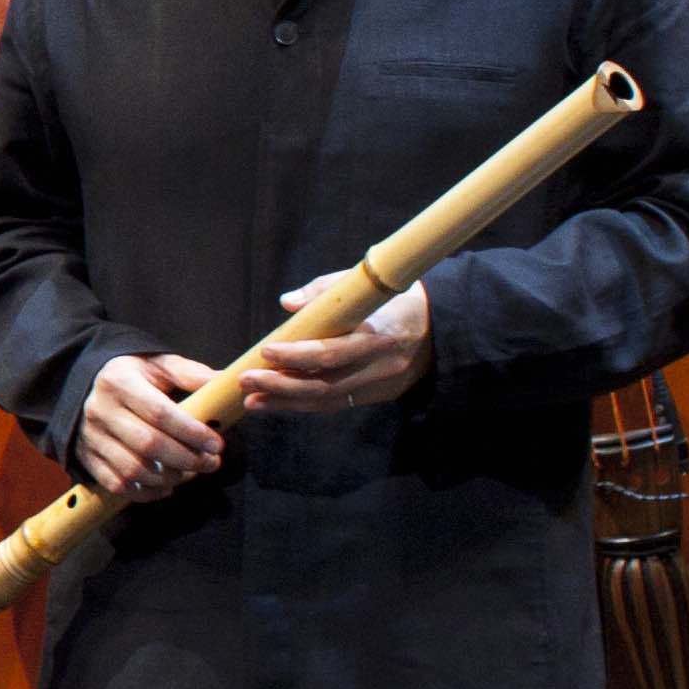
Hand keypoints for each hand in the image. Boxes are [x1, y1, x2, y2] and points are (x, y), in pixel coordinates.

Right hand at [80, 350, 235, 502]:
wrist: (85, 385)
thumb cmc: (131, 375)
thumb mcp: (158, 365)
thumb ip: (191, 374)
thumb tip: (227, 383)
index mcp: (119, 382)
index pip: (160, 413)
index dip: (192, 432)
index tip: (217, 444)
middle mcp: (100, 410)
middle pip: (148, 444)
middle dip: (187, 459)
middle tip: (212, 463)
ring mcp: (90, 437)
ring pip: (133, 469)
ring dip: (170, 478)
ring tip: (191, 473)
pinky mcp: (85, 457)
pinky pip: (116, 485)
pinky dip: (145, 493)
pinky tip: (166, 486)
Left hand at [240, 281, 432, 417]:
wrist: (441, 326)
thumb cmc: (392, 298)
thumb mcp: (365, 284)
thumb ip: (324, 292)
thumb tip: (288, 303)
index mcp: (378, 333)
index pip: (332, 351)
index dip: (297, 355)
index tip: (266, 351)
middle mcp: (380, 364)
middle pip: (326, 384)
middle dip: (282, 386)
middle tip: (247, 380)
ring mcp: (381, 384)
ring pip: (329, 400)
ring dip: (286, 402)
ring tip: (252, 401)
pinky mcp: (379, 396)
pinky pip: (337, 404)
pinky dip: (305, 404)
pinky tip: (277, 403)